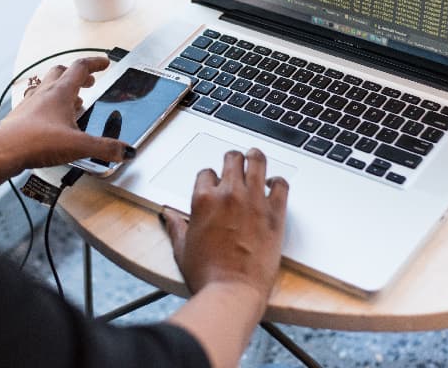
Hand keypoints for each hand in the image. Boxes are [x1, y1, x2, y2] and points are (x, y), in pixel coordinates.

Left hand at [0, 56, 132, 173]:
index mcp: (60, 92)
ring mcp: (30, 104)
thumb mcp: (79, 146)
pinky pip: (37, 103)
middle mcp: (44, 93)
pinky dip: (48, 106)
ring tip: (73, 102)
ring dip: (62, 89)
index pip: (81, 67)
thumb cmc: (36, 141)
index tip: (104, 62)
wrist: (4, 151)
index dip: (95, 63)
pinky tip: (52, 121)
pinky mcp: (21, 117)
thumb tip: (125, 150)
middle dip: (77, 75)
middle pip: (61, 72)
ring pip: (47, 86)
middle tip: (88, 81)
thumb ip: (105, 148)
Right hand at [162, 149, 288, 300]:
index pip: (206, 173)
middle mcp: (229, 194)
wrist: (232, 291)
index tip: (214, 184)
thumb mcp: (182, 248)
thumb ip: (175, 226)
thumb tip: (166, 214)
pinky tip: (274, 184)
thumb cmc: (207, 273)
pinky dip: (278, 181)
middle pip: (232, 159)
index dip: (210, 178)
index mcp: (203, 199)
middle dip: (232, 159)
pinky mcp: (275, 213)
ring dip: (255, 157)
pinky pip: (281, 185)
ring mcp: (254, 201)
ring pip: (257, 162)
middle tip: (235, 162)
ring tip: (255, 157)